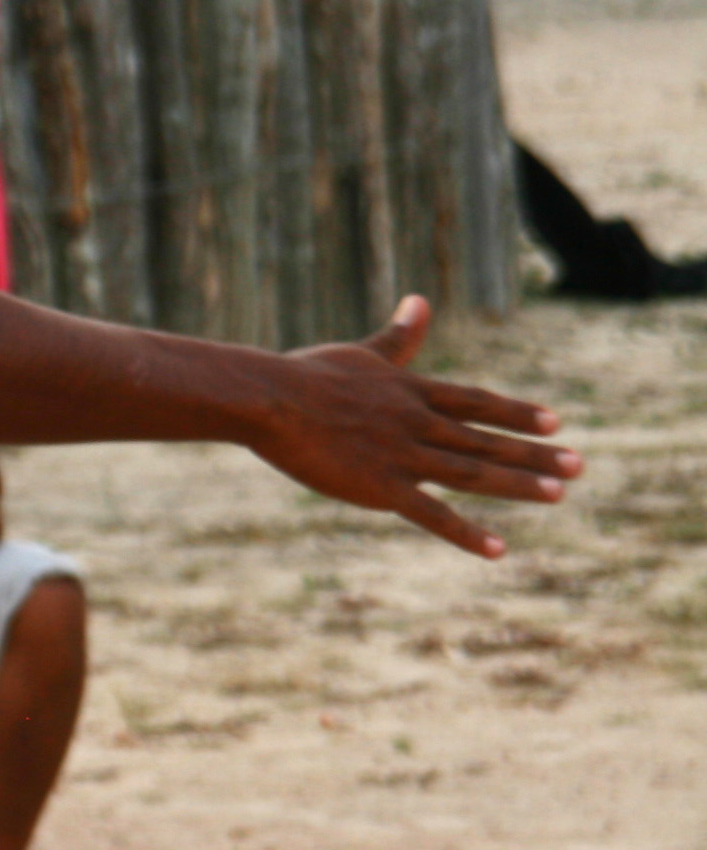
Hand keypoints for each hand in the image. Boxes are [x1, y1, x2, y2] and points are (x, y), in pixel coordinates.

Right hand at [250, 298, 575, 558]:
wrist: (268, 399)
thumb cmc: (304, 374)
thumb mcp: (360, 353)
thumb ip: (397, 337)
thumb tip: (421, 301)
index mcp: (411, 391)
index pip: (476, 403)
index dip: (516, 413)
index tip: (555, 423)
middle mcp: (417, 422)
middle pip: (486, 439)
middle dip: (535, 453)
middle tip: (579, 466)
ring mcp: (402, 456)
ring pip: (472, 472)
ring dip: (517, 483)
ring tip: (558, 494)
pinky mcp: (380, 487)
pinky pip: (431, 514)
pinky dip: (466, 532)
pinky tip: (498, 548)